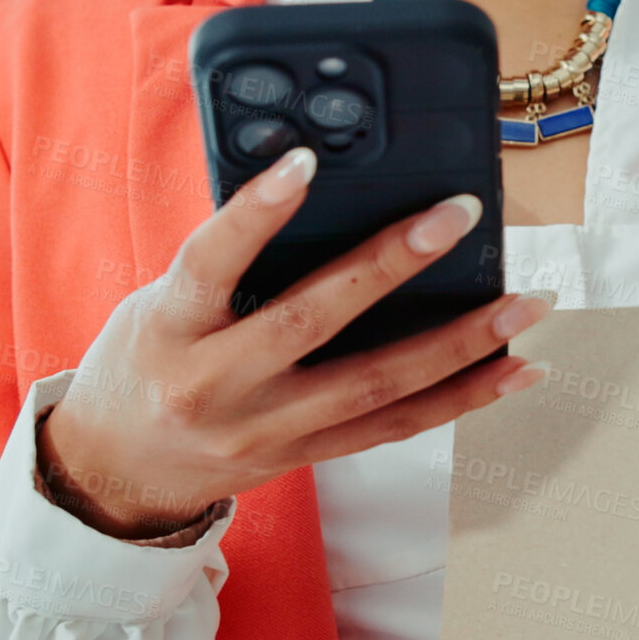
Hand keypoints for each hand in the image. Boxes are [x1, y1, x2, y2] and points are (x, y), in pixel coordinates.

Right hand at [38, 147, 549, 538]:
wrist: (112, 477)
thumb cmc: (140, 363)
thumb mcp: (155, 304)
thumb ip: (224, 264)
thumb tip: (318, 196)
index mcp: (168, 332)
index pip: (209, 264)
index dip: (254, 214)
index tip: (303, 163)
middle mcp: (216, 387)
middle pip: (314, 322)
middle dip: (393, 264)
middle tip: (460, 216)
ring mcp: (267, 431)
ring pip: (377, 387)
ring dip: (463, 344)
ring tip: (526, 303)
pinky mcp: (306, 457)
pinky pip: (395, 428)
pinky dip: (464, 398)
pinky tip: (518, 370)